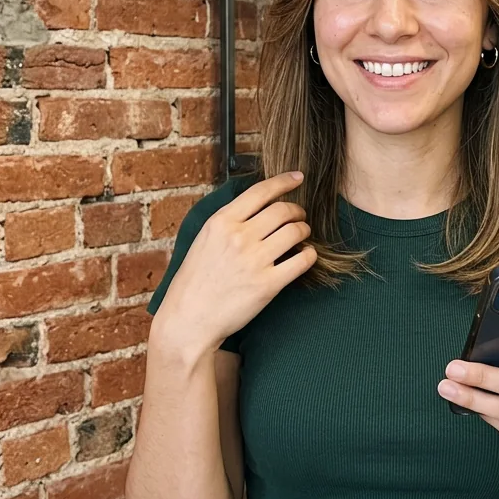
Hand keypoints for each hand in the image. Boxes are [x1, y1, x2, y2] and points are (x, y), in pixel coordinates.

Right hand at [155, 172, 316, 353]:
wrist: (188, 320)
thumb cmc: (194, 281)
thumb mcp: (204, 240)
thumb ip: (228, 222)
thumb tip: (256, 206)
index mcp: (221, 222)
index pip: (261, 191)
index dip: (284, 182)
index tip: (298, 178)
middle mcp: (239, 237)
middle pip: (283, 210)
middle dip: (297, 210)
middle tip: (300, 216)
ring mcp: (255, 260)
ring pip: (296, 231)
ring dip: (304, 230)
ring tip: (302, 235)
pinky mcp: (268, 284)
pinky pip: (302, 260)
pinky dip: (309, 255)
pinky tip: (306, 255)